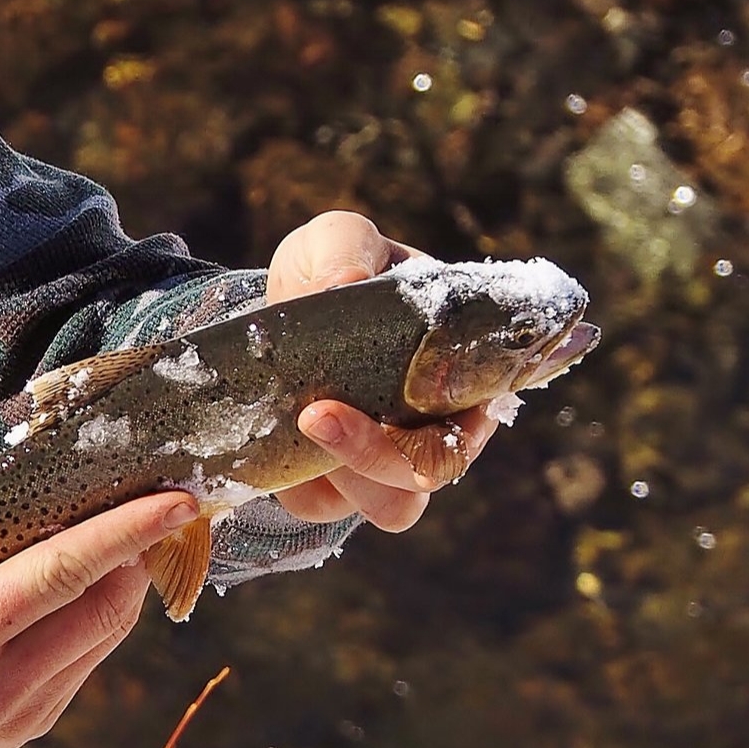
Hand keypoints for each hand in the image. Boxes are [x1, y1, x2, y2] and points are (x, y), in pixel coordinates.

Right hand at [0, 490, 196, 747]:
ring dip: (121, 586)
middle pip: (101, 611)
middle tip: (152, 503)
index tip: (174, 501)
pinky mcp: (24, 734)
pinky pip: (82, 665)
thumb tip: (50, 494)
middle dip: (137, 555)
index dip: (122, 535)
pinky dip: (91, 620)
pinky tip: (82, 589)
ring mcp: (12, 723)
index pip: (57, 577)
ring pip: (103, 639)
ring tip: (124, 539)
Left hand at [257, 210, 502, 532]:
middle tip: (316, 414)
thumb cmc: (332, 270)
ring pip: (392, 505)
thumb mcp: (335, 240)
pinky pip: (325, 507)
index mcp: (462, 366)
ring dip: (349, 478)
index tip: (400, 383)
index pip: (479, 406)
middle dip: (378, 452)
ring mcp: (386, 461)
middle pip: (434, 468)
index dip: (449, 412)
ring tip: (299, 428)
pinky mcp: (331, 484)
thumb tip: (346, 281)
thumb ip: (347, 245)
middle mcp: (436, 423)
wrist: (280, 305)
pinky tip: (269, 447)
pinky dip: (300, 488)